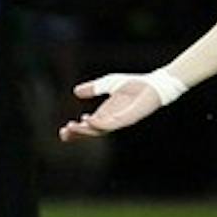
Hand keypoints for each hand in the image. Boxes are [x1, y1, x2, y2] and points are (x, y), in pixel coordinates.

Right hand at [58, 70, 183, 141]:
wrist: (154, 83)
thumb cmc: (134, 84)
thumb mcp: (108, 83)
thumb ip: (93, 88)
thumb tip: (75, 92)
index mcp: (107, 114)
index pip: (89, 127)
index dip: (77, 131)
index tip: (63, 132)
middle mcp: (113, 120)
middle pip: (93, 131)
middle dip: (78, 133)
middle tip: (65, 132)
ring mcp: (121, 120)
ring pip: (101, 129)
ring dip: (87, 129)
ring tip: (74, 126)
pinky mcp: (130, 117)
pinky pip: (114, 123)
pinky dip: (101, 123)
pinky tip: (90, 120)